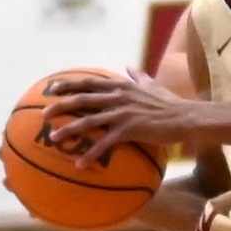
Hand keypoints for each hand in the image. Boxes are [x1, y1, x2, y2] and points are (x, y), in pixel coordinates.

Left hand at [41, 68, 194, 164]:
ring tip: (53, 138)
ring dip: (68, 130)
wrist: (187, 117)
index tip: (52, 88)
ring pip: (88, 121)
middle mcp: (118, 96)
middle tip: (43, 114)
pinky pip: (104, 143)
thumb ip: (139, 76)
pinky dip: (91, 153)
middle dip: (59, 105)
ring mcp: (122, 113)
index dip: (69, 85)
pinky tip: (80, 164)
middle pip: (82, 99)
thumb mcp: (153, 85)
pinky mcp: (129, 129)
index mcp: (121, 86)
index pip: (89, 82)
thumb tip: (130, 66)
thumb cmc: (171, 104)